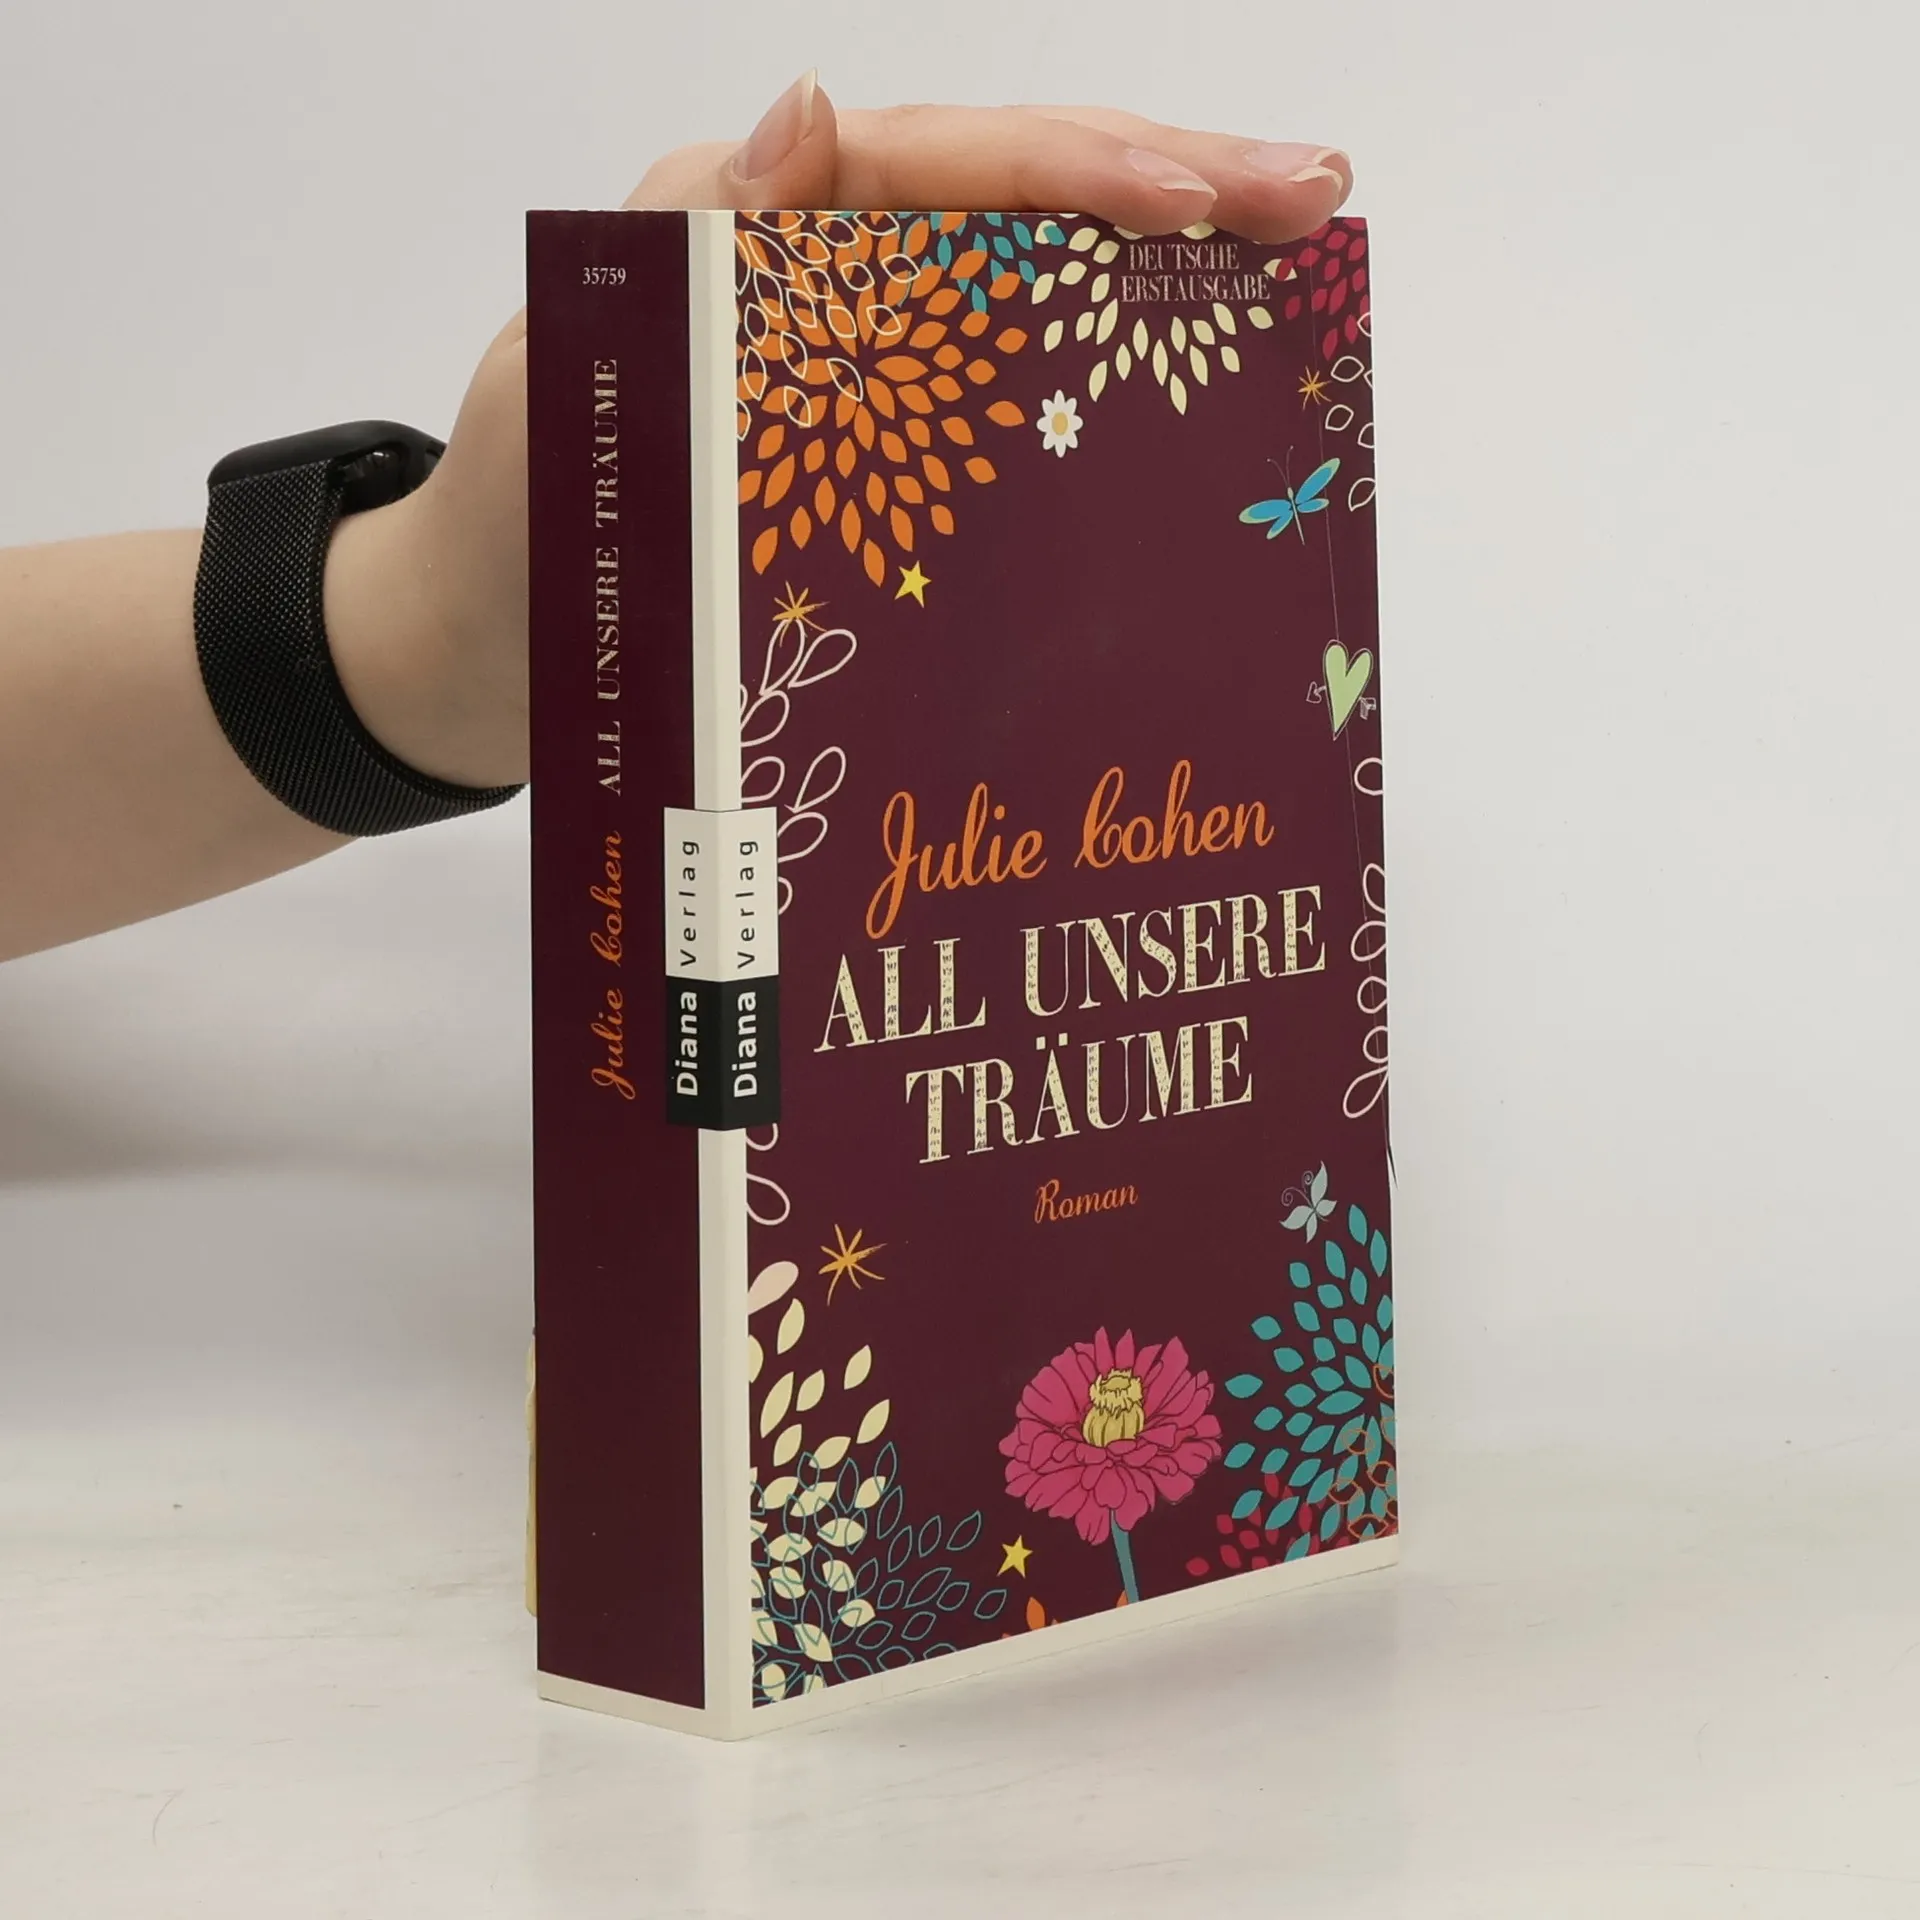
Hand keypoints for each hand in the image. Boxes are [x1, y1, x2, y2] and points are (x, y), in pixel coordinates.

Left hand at [331, 77, 1352, 789]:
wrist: (492, 656)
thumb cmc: (523, 518)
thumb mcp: (579, 365)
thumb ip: (689, 243)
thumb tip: (814, 108)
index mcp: (760, 227)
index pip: (949, 165)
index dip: (1086, 173)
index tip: (1213, 198)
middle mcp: (825, 279)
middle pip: (1016, 204)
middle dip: (1168, 189)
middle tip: (1314, 199)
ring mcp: (859, 366)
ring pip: (1025, 290)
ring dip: (1154, 276)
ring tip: (1282, 263)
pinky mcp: (872, 452)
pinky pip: (997, 397)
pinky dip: (1089, 389)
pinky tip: (1176, 396)